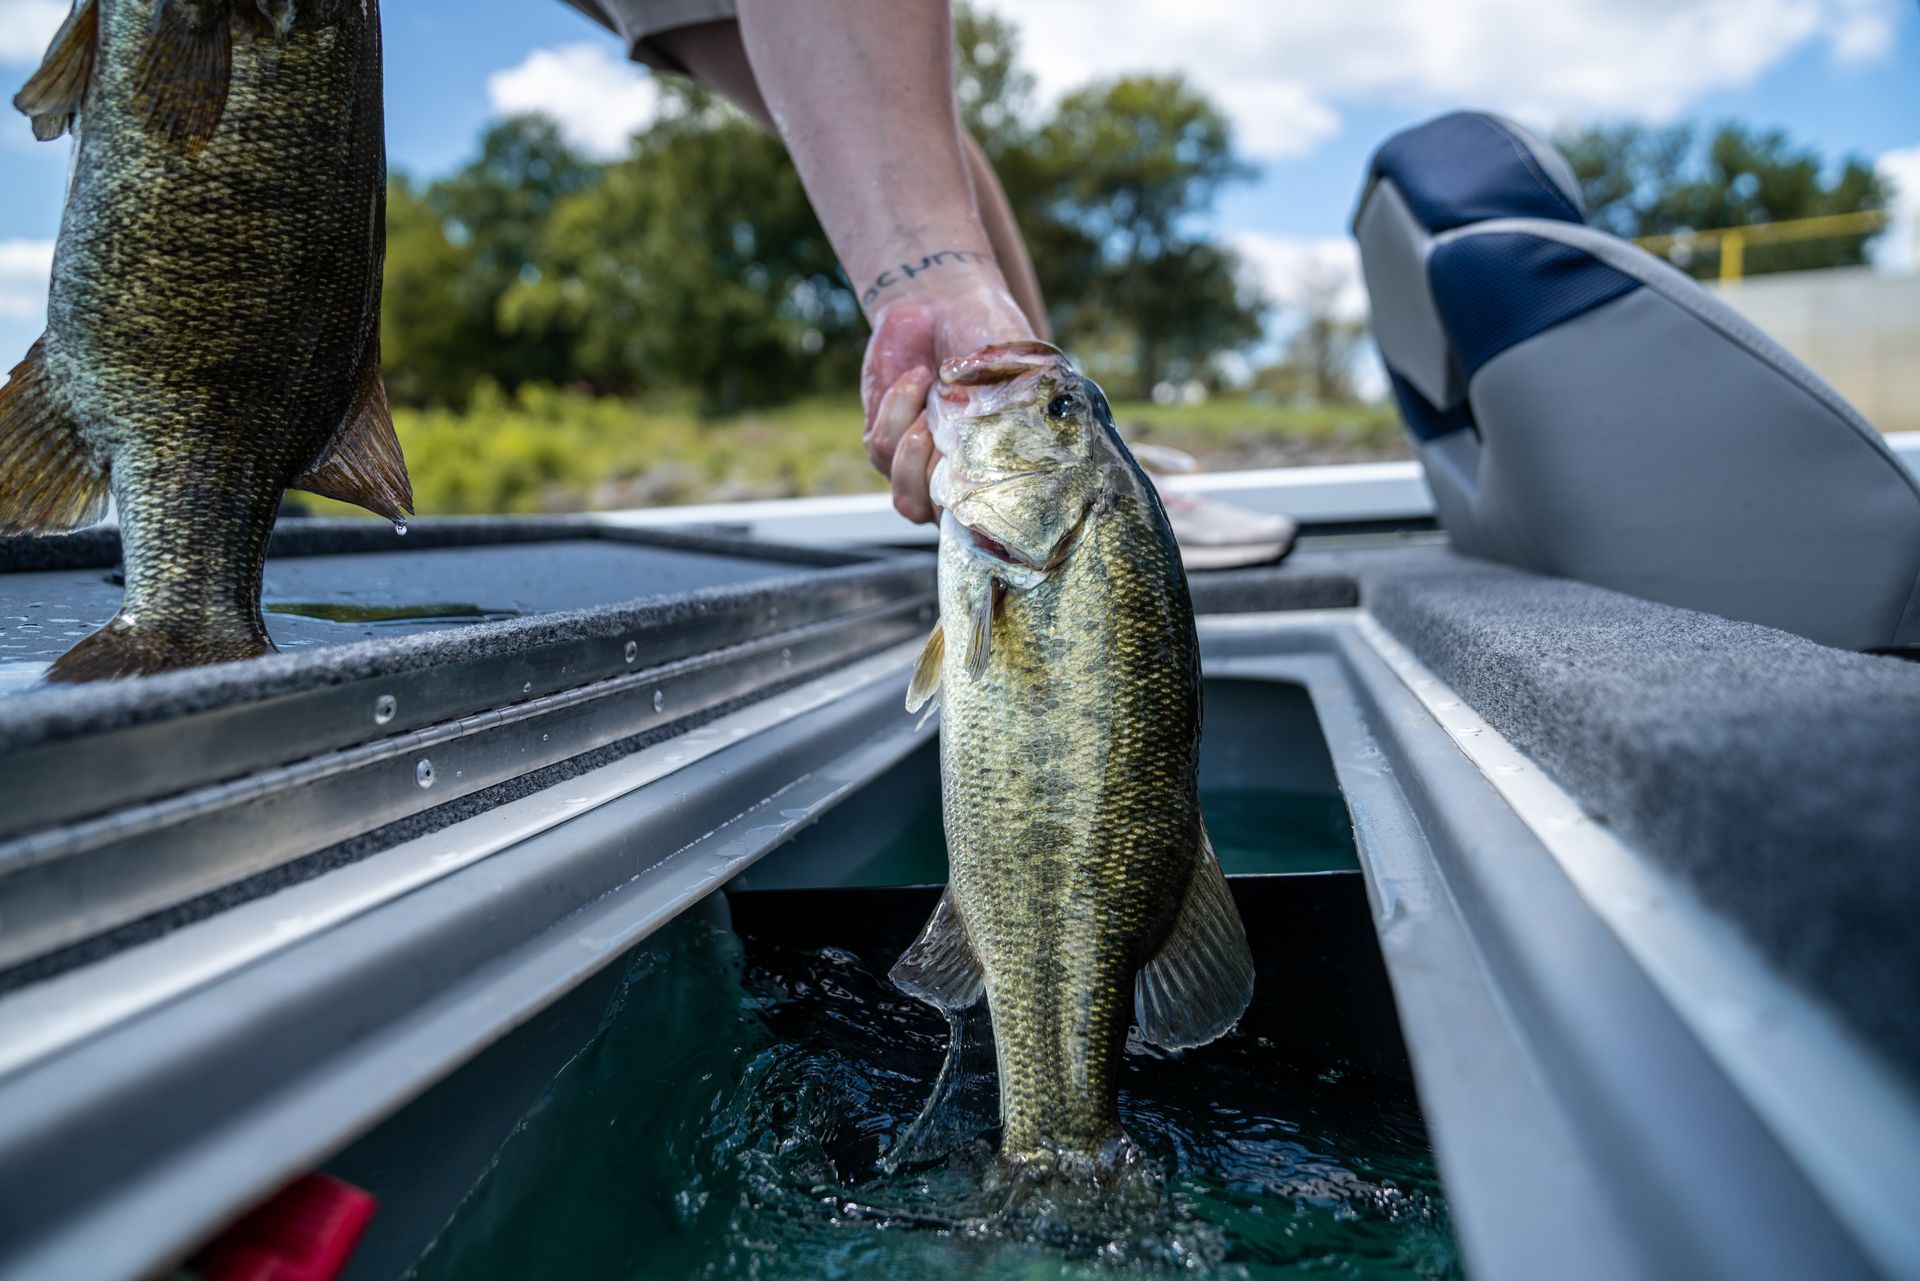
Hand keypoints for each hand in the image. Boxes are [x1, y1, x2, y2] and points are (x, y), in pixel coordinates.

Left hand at [862, 280, 1032, 522]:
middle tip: (957, 421)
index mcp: (997, 472)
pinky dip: (900, 409)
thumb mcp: (1016, 370)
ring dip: (917, 445)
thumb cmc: (990, 338)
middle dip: (946, 472)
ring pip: (907, 496)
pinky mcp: (882, 440)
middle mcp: (954, 480)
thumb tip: (1008, 442)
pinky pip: (883, 448)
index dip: (983, 522)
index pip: (989, 527)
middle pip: (942, 519)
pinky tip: (920, 378)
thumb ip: (1020, 409)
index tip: (982, 489)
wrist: (943, 303)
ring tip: (937, 394)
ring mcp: (915, 465)